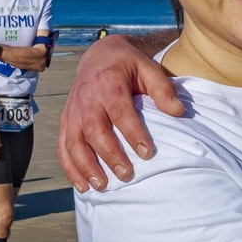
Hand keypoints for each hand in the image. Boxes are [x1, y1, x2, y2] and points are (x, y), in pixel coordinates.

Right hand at [57, 35, 184, 191]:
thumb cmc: (128, 65)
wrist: (99, 55)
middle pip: (95, 130)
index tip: (147, 153)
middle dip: (109, 154)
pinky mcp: (65, 121)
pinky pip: (62, 146)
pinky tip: (83, 186)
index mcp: (108, 83)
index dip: (133, 133)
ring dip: (86, 166)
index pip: (120, 111)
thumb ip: (162, 88)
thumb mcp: (148, 67)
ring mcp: (72, 111)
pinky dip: (70, 168)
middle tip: (127, 175)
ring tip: (102, 186)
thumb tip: (179, 112)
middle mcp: (86, 98)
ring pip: (74, 141)